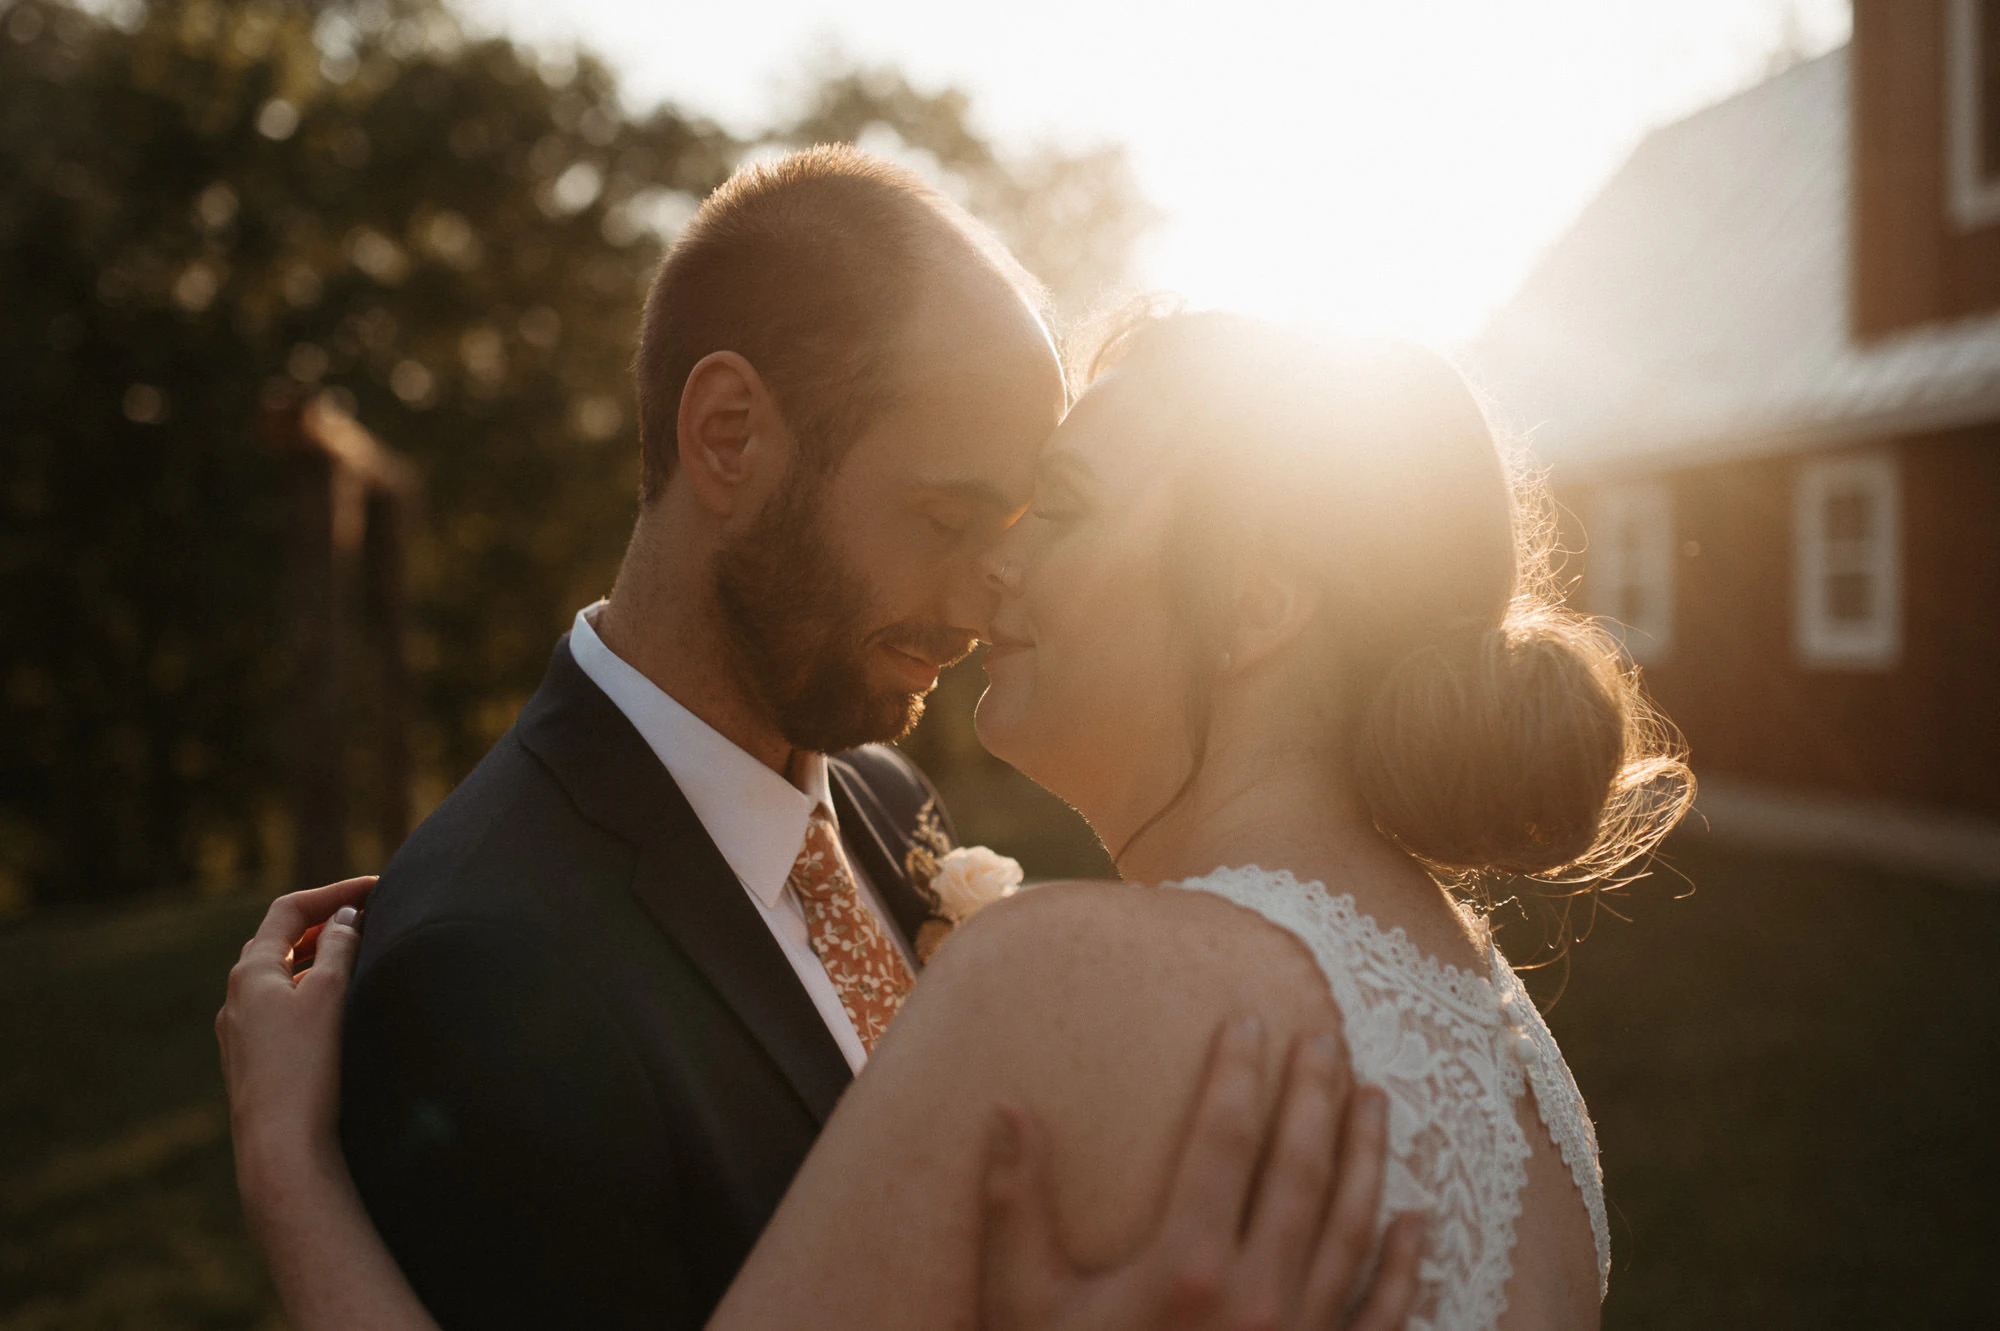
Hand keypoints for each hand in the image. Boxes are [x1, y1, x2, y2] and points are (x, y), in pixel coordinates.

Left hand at [216, 876, 374, 1219]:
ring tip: (353, 953)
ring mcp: (240, 1031)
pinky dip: (307, 990)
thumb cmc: (306, 1066)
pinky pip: (278, 1007)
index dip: (334, 891)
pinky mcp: (253, 1061)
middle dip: (322, 920)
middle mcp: (236, 997)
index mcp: (250, 972)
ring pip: (277, 975)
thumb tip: (344, 917)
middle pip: (278, 940)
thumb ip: (338, 947)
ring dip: (315, 956)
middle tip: (365, 914)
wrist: (281, 1145)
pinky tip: (331, 1007)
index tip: (376, 888)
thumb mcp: (328, 993)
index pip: (289, 910)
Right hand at [977, 1017, 1424, 1330]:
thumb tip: (1007, 1110)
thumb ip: (1016, 1208)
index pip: (1224, 1140)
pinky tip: (1417, 1221)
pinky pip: (1381, 1315)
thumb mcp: (1024, 1306)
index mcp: (1187, 1266)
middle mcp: (1260, 1295)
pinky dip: (1404, 1266)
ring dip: (1367, 1157)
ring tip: (1374, 1098)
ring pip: (1351, 1227)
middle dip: (1316, 1096)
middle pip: (1301, 1169)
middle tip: (1327, 1038)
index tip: (1248, 1023)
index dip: (1239, 1075)